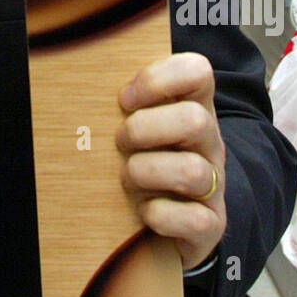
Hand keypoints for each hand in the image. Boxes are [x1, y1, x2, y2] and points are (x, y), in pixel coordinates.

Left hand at [116, 52, 225, 269]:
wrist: (172, 223)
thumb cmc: (147, 162)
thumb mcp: (141, 127)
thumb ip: (127, 102)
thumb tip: (82, 79)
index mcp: (194, 108)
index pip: (197, 72)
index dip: (158, 79)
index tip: (125, 98)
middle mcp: (210, 144)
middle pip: (194, 120)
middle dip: (144, 129)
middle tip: (120, 141)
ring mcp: (214, 185)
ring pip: (191, 171)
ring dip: (146, 172)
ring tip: (127, 177)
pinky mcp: (211, 224)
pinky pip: (192, 219)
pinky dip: (159, 215)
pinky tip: (144, 211)